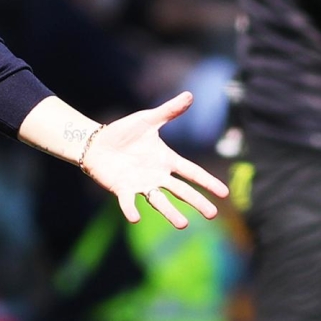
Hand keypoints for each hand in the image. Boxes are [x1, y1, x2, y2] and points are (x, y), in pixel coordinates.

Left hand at [80, 93, 230, 228]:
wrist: (96, 143)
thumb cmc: (123, 132)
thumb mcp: (147, 119)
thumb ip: (169, 111)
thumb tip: (190, 94)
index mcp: (166, 160)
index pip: (192, 172)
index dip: (208, 182)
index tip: (225, 194)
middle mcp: (157, 176)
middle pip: (181, 191)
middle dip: (197, 202)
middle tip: (212, 214)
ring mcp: (141, 184)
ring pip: (159, 201)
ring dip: (170, 213)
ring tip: (183, 225)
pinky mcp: (122, 190)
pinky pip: (128, 202)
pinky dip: (131, 210)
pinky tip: (135, 218)